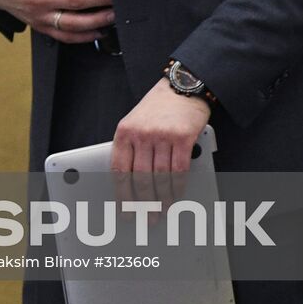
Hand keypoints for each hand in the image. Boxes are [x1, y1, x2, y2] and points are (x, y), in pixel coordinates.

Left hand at [111, 79, 210, 204]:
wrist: (181, 87)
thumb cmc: (157, 108)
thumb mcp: (135, 124)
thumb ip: (131, 149)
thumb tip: (130, 185)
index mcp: (124, 132)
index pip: (120, 171)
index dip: (122, 195)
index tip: (124, 210)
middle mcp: (141, 134)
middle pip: (140, 178)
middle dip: (143, 202)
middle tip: (146, 217)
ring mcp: (162, 135)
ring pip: (160, 177)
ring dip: (162, 199)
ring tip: (162, 211)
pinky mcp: (182, 138)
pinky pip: (179, 170)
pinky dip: (177, 187)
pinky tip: (176, 196)